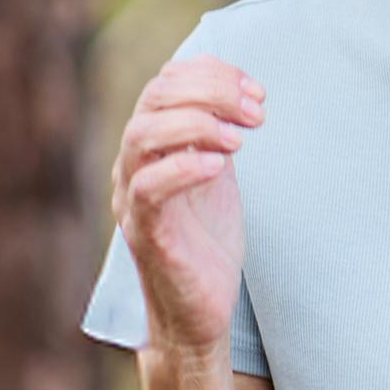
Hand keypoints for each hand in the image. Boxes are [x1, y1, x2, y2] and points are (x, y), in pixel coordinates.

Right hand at [111, 52, 265, 362]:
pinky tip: (221, 166)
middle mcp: (133, 166)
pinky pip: (148, 189)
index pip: (165, 82)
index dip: (212, 74)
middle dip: (211, 92)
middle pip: (153, 98)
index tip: (257, 91)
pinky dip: (183, 167)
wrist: (199, 314)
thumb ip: (217, 134)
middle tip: (256, 112)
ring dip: (196, 123)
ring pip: (141, 136)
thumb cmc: (207, 243)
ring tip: (240, 139)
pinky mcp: (145, 234)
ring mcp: (133, 199)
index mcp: (152, 146)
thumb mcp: (216, 174)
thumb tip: (240, 90)